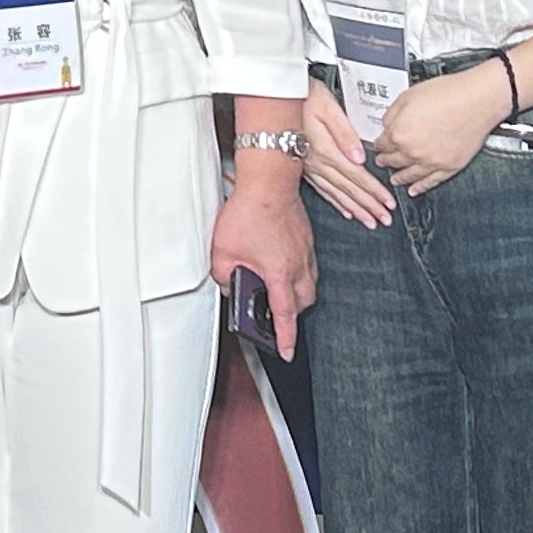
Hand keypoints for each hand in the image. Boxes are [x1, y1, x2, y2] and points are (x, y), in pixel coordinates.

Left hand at [209, 166, 315, 360]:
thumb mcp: (222, 251)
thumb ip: (223, 275)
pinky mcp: (306, 237)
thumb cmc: (249, 211)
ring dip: (297, 292)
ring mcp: (305, 250)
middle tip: (277, 318)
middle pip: (304, 302)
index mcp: (280, 273)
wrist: (269, 181)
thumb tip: (229, 284)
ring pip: (309, 283)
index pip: (286, 315)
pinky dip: (299, 272)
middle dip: (292, 314)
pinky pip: (308, 264)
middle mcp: (299, 264)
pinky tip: (282, 265)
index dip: (286, 338)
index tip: (287, 351)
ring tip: (278, 290)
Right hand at [300, 78, 392, 229]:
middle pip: (349, 189)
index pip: (357, 176)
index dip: (374, 191)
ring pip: (336, 193)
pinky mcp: (302, 166)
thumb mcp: (327, 107)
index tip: (388, 203)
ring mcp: (308, 167)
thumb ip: (344, 133)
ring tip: (369, 221)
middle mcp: (317, 162)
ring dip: (355, 209)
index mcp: (326, 149)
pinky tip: (345, 210)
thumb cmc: (302, 97)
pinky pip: (322, 190)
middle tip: (384, 219)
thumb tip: (359, 157)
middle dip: (369, 206)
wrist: (273, 97)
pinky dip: (336, 202)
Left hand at [369, 61, 508, 198]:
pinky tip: (414, 189)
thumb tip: (387, 124)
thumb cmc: (448, 93)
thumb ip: (392, 113)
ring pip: (409, 175)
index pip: (382, 144)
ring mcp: (431, 162)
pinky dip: (420, 187)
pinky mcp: (449, 167)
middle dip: (385, 161)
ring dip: (399, 178)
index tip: (378, 145)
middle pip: (393, 161)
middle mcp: (413, 151)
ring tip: (394, 179)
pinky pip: (430, 182)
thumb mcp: (408, 95)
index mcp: (399, 133)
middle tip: (381, 162)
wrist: (477, 100)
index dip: (378, 144)